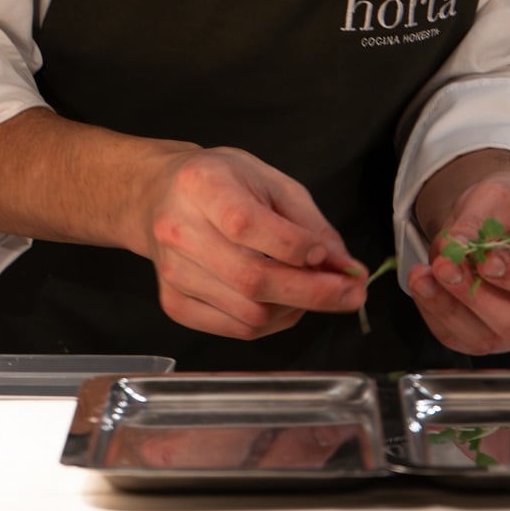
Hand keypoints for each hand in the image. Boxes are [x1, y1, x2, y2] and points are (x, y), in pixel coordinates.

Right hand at [130, 145, 364, 340]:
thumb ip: (310, 223)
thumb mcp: (271, 182)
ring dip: (296, 308)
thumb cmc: (220, 183)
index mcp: (202, 186)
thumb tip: (345, 266)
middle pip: (252, 278)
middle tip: (352, 292)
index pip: (248, 226)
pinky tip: (285, 302)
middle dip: (313, 292)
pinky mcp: (174, 304)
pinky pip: (235, 329)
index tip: (334, 258)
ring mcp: (173, 274)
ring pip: (249, 312)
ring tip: (316, 290)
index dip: (297, 247)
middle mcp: (179, 232)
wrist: (157, 197)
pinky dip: (272, 322)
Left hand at [407, 154, 509, 355]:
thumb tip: (454, 249)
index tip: (487, 260)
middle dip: (475, 295)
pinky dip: (436, 313)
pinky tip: (425, 286)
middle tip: (445, 265)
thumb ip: (476, 222)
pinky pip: (460, 340)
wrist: (497, 225)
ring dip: (448, 306)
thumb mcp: (498, 197)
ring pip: (486, 338)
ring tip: (423, 273)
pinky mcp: (490, 343)